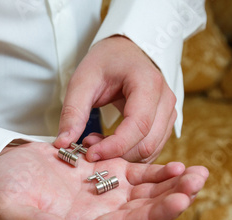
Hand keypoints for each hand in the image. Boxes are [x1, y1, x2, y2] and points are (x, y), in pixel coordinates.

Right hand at [0, 142, 207, 219]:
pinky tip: (178, 165)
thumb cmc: (4, 192)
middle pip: (145, 211)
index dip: (153, 217)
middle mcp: (101, 214)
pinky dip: (158, 171)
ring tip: (198, 173)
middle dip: (174, 199)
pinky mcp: (105, 170)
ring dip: (173, 185)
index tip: (180, 202)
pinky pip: (138, 173)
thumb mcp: (13, 211)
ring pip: (147, 192)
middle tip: (198, 182)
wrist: (4, 169)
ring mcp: (106, 192)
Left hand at [54, 35, 176, 162]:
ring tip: (95, 141)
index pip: (138, 125)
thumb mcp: (82, 81)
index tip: (90, 153)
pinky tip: (108, 142)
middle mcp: (165, 99)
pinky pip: (151, 149)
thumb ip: (73, 112)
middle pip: (147, 143)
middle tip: (88, 146)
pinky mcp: (165, 123)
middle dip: (116, 153)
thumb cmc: (106, 61)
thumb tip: (63, 143)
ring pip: (150, 150)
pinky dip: (128, 153)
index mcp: (148, 83)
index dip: (115, 146)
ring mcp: (169, 112)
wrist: (125, 51)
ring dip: (121, 155)